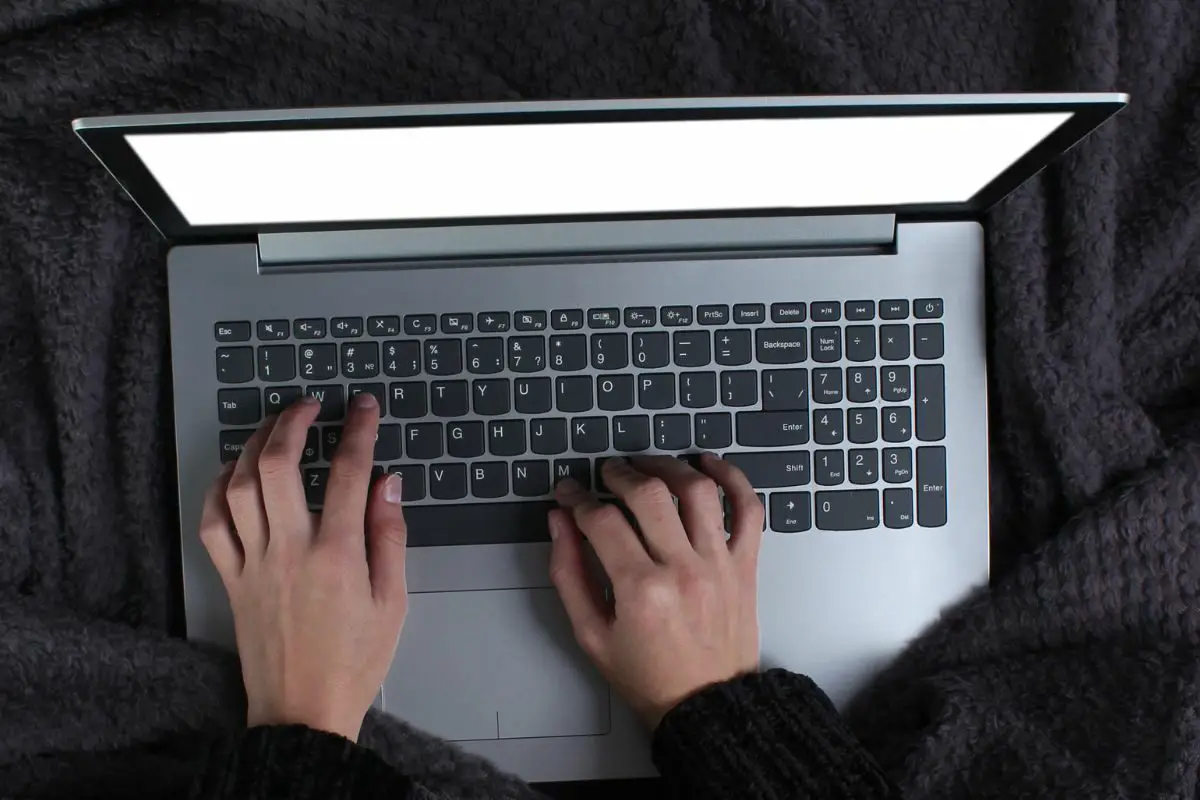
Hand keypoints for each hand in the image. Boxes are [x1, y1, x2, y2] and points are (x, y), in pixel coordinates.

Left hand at [198, 392, 406, 741]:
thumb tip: (389, 483)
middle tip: (310, 404)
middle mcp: (290, 550)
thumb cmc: (355, 661)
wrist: (302, 712)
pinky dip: (218, 489)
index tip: (365, 405)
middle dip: (293, 422)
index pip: (350, 473)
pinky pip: (213, 523)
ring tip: (274, 425)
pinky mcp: (231, 580)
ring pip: (240, 486)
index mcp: (337, 554)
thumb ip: (390, 537)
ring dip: (254, 445)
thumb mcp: (393, 602)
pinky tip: (234, 472)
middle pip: (279, 466)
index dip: (359, 430)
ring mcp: (254, 563)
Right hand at [549, 454, 762, 728]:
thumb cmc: (648, 676)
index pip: (602, 520)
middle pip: (649, 494)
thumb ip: (568, 573)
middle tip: (606, 473)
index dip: (578, 498)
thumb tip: (559, 521)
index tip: (569, 492)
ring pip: (697, 490)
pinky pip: (748, 509)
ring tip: (648, 465)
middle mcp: (683, 569)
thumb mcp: (590, 634)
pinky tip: (708, 464)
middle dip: (619, 474)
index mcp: (640, 590)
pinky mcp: (745, 564)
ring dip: (668, 466)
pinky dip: (733, 478)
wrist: (708, 705)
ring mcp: (719, 563)